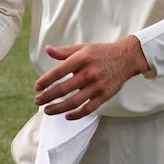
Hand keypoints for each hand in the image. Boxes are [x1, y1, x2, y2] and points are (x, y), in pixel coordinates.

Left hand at [33, 37, 147, 120]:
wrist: (126, 58)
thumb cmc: (101, 52)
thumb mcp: (82, 48)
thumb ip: (64, 51)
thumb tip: (47, 49)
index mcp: (81, 59)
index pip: (59, 71)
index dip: (46, 80)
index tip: (37, 87)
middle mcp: (89, 73)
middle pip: (64, 89)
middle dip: (48, 96)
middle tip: (37, 101)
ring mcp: (97, 85)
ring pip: (75, 101)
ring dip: (59, 108)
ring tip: (47, 110)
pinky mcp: (105, 95)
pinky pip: (89, 108)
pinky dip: (77, 114)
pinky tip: (67, 116)